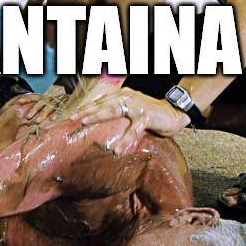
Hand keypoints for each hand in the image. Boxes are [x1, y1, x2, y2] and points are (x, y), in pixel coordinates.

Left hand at [11, 93, 65, 123]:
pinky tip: (52, 120)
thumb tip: (32, 117)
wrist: (81, 99)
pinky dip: (57, 114)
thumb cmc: (65, 107)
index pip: (37, 97)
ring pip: (51, 106)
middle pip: (43, 102)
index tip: (19, 102)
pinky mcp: (69, 104)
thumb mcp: (54, 106)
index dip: (28, 98)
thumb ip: (45, 110)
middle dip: (35, 109)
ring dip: (44, 113)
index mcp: (49, 97)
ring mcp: (62, 100)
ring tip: (38, 121)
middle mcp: (54, 98)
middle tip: (28, 118)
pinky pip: (62, 109)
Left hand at [71, 88, 189, 151]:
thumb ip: (118, 114)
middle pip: (103, 103)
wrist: (173, 112)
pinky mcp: (146, 116)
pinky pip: (133, 130)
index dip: (87, 107)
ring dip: (98, 115)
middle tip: (72, 117)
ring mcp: (137, 105)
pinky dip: (125, 140)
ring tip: (84, 122)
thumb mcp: (131, 111)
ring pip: (113, 110)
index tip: (72, 114)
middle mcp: (127, 97)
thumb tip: (100, 123)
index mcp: (122, 95)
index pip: (101, 101)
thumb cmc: (150, 114)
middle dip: (86, 110)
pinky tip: (117, 150)